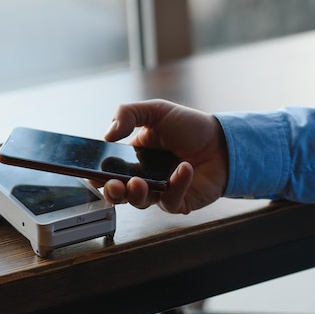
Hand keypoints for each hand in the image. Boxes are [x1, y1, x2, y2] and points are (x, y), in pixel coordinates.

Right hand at [102, 99, 227, 213]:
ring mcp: (160, 192)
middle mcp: (144, 177)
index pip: (109, 170)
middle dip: (112, 192)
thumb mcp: (156, 111)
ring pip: (139, 202)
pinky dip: (176, 186)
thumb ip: (127, 114)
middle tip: (113, 185)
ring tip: (139, 183)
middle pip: (119, 193)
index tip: (91, 174)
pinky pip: (170, 201)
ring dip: (136, 194)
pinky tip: (184, 169)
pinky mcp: (179, 202)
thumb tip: (107, 134)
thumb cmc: (190, 127)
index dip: (98, 174)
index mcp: (133, 158)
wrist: (222, 141)